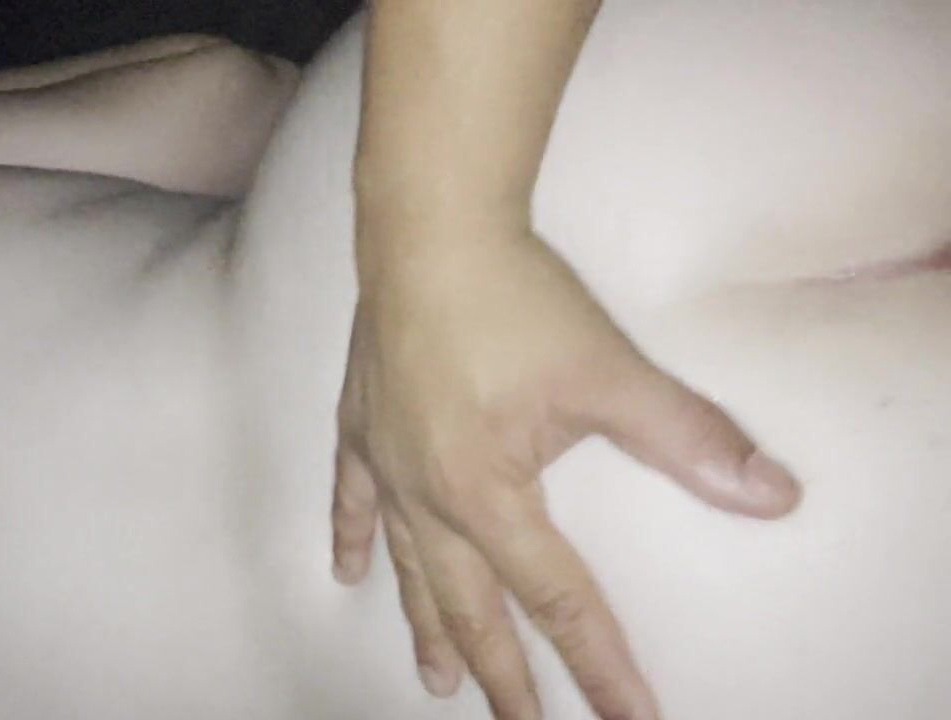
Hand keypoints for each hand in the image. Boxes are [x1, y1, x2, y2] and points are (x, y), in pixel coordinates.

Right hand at [332, 223, 800, 719]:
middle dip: (502, 676)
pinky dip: (350, 538)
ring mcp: (385, 463)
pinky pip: (349, 498)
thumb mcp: (608, 373)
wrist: (429, 228)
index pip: (557, 600)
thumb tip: (770, 493)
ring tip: (438, 681)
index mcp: (486, 494)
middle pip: (471, 606)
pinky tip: (345, 573)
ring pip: (408, 567)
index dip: (599, 666)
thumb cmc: (512, 297)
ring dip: (426, 626)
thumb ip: (688, 438)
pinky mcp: (359, 425)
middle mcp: (426, 495)